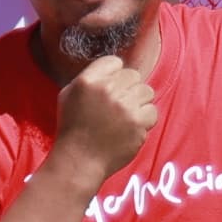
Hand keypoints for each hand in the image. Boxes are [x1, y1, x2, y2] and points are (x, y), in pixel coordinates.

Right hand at [54, 54, 160, 174]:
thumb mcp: (68, 95)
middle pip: (134, 75)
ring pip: (147, 91)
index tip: (111, 89)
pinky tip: (131, 127)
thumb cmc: (72, 128)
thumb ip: (90, 78)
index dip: (114, 75)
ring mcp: (124, 106)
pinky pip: (152, 111)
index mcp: (87, 80)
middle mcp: (107, 89)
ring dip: (139, 102)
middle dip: (128, 88)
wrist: (79, 160)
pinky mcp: (138, 123)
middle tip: (118, 105)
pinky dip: (145, 120)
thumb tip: (114, 69)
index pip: (114, 62)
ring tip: (126, 116)